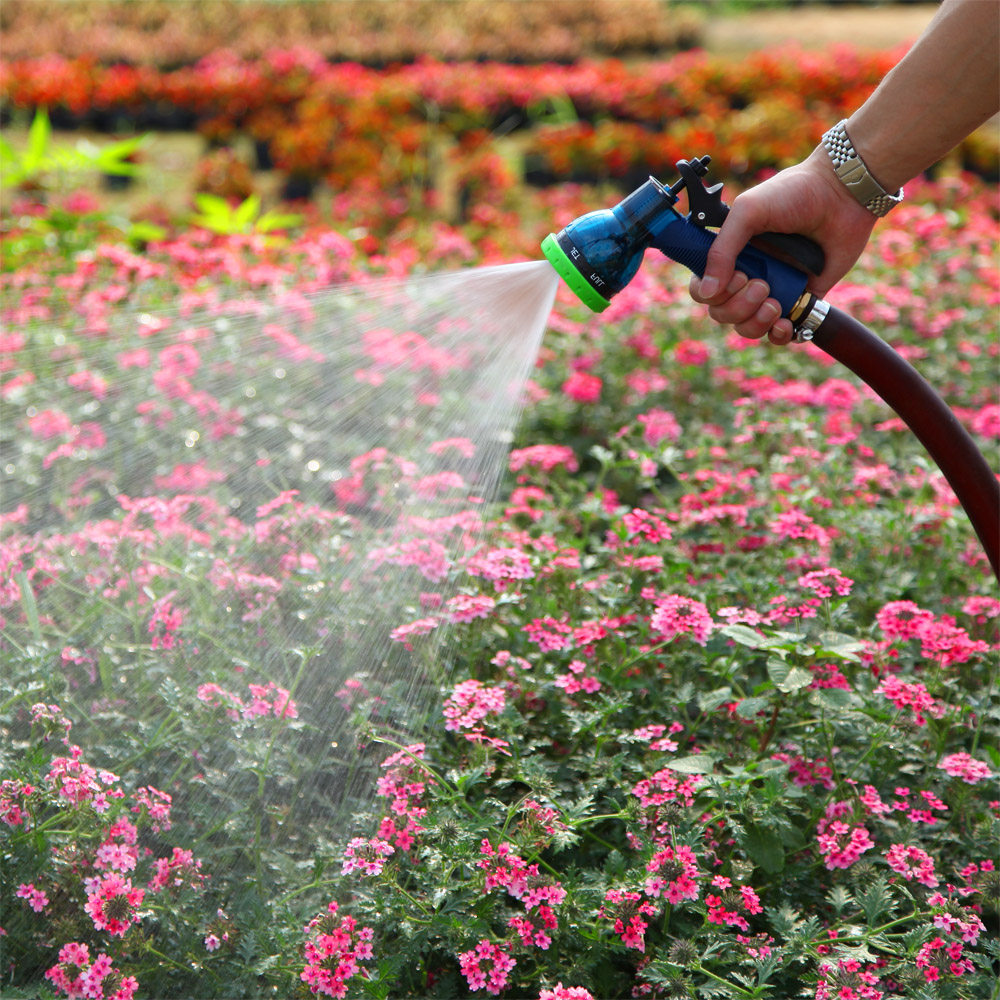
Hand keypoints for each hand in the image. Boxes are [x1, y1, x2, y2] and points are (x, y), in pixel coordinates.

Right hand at [689, 146, 878, 344]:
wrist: (842, 194)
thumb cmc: (793, 194)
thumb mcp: (748, 212)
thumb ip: (722, 251)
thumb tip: (707, 292)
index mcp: (731, 257)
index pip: (704, 291)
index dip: (712, 295)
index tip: (736, 278)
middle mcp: (748, 276)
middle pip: (723, 314)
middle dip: (738, 307)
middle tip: (760, 285)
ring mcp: (773, 290)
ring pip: (747, 328)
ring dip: (756, 323)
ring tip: (775, 303)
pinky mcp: (800, 301)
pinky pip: (780, 334)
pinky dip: (778, 335)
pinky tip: (784, 324)